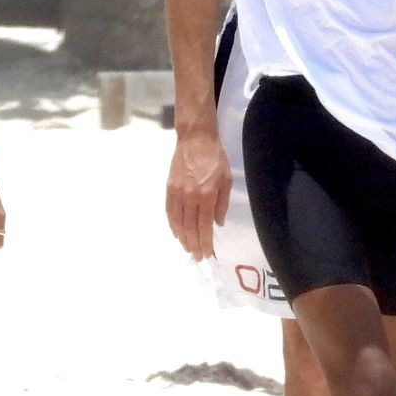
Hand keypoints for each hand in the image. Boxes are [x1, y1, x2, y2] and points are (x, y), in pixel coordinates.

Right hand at [166, 129, 230, 260]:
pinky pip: (169, 211)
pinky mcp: (169, 187)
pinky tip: (177, 233)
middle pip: (190, 227)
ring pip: (178, 222)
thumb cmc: (216, 158)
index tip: (207, 254)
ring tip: (187, 248)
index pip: (204, 226)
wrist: (196, 139)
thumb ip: (222, 203)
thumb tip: (217, 223)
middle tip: (197, 257)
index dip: (205, 242)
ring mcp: (177, 192)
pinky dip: (172, 225)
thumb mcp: (226, 180)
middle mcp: (190, 196)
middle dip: (193, 244)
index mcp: (206, 194)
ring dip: (182, 238)